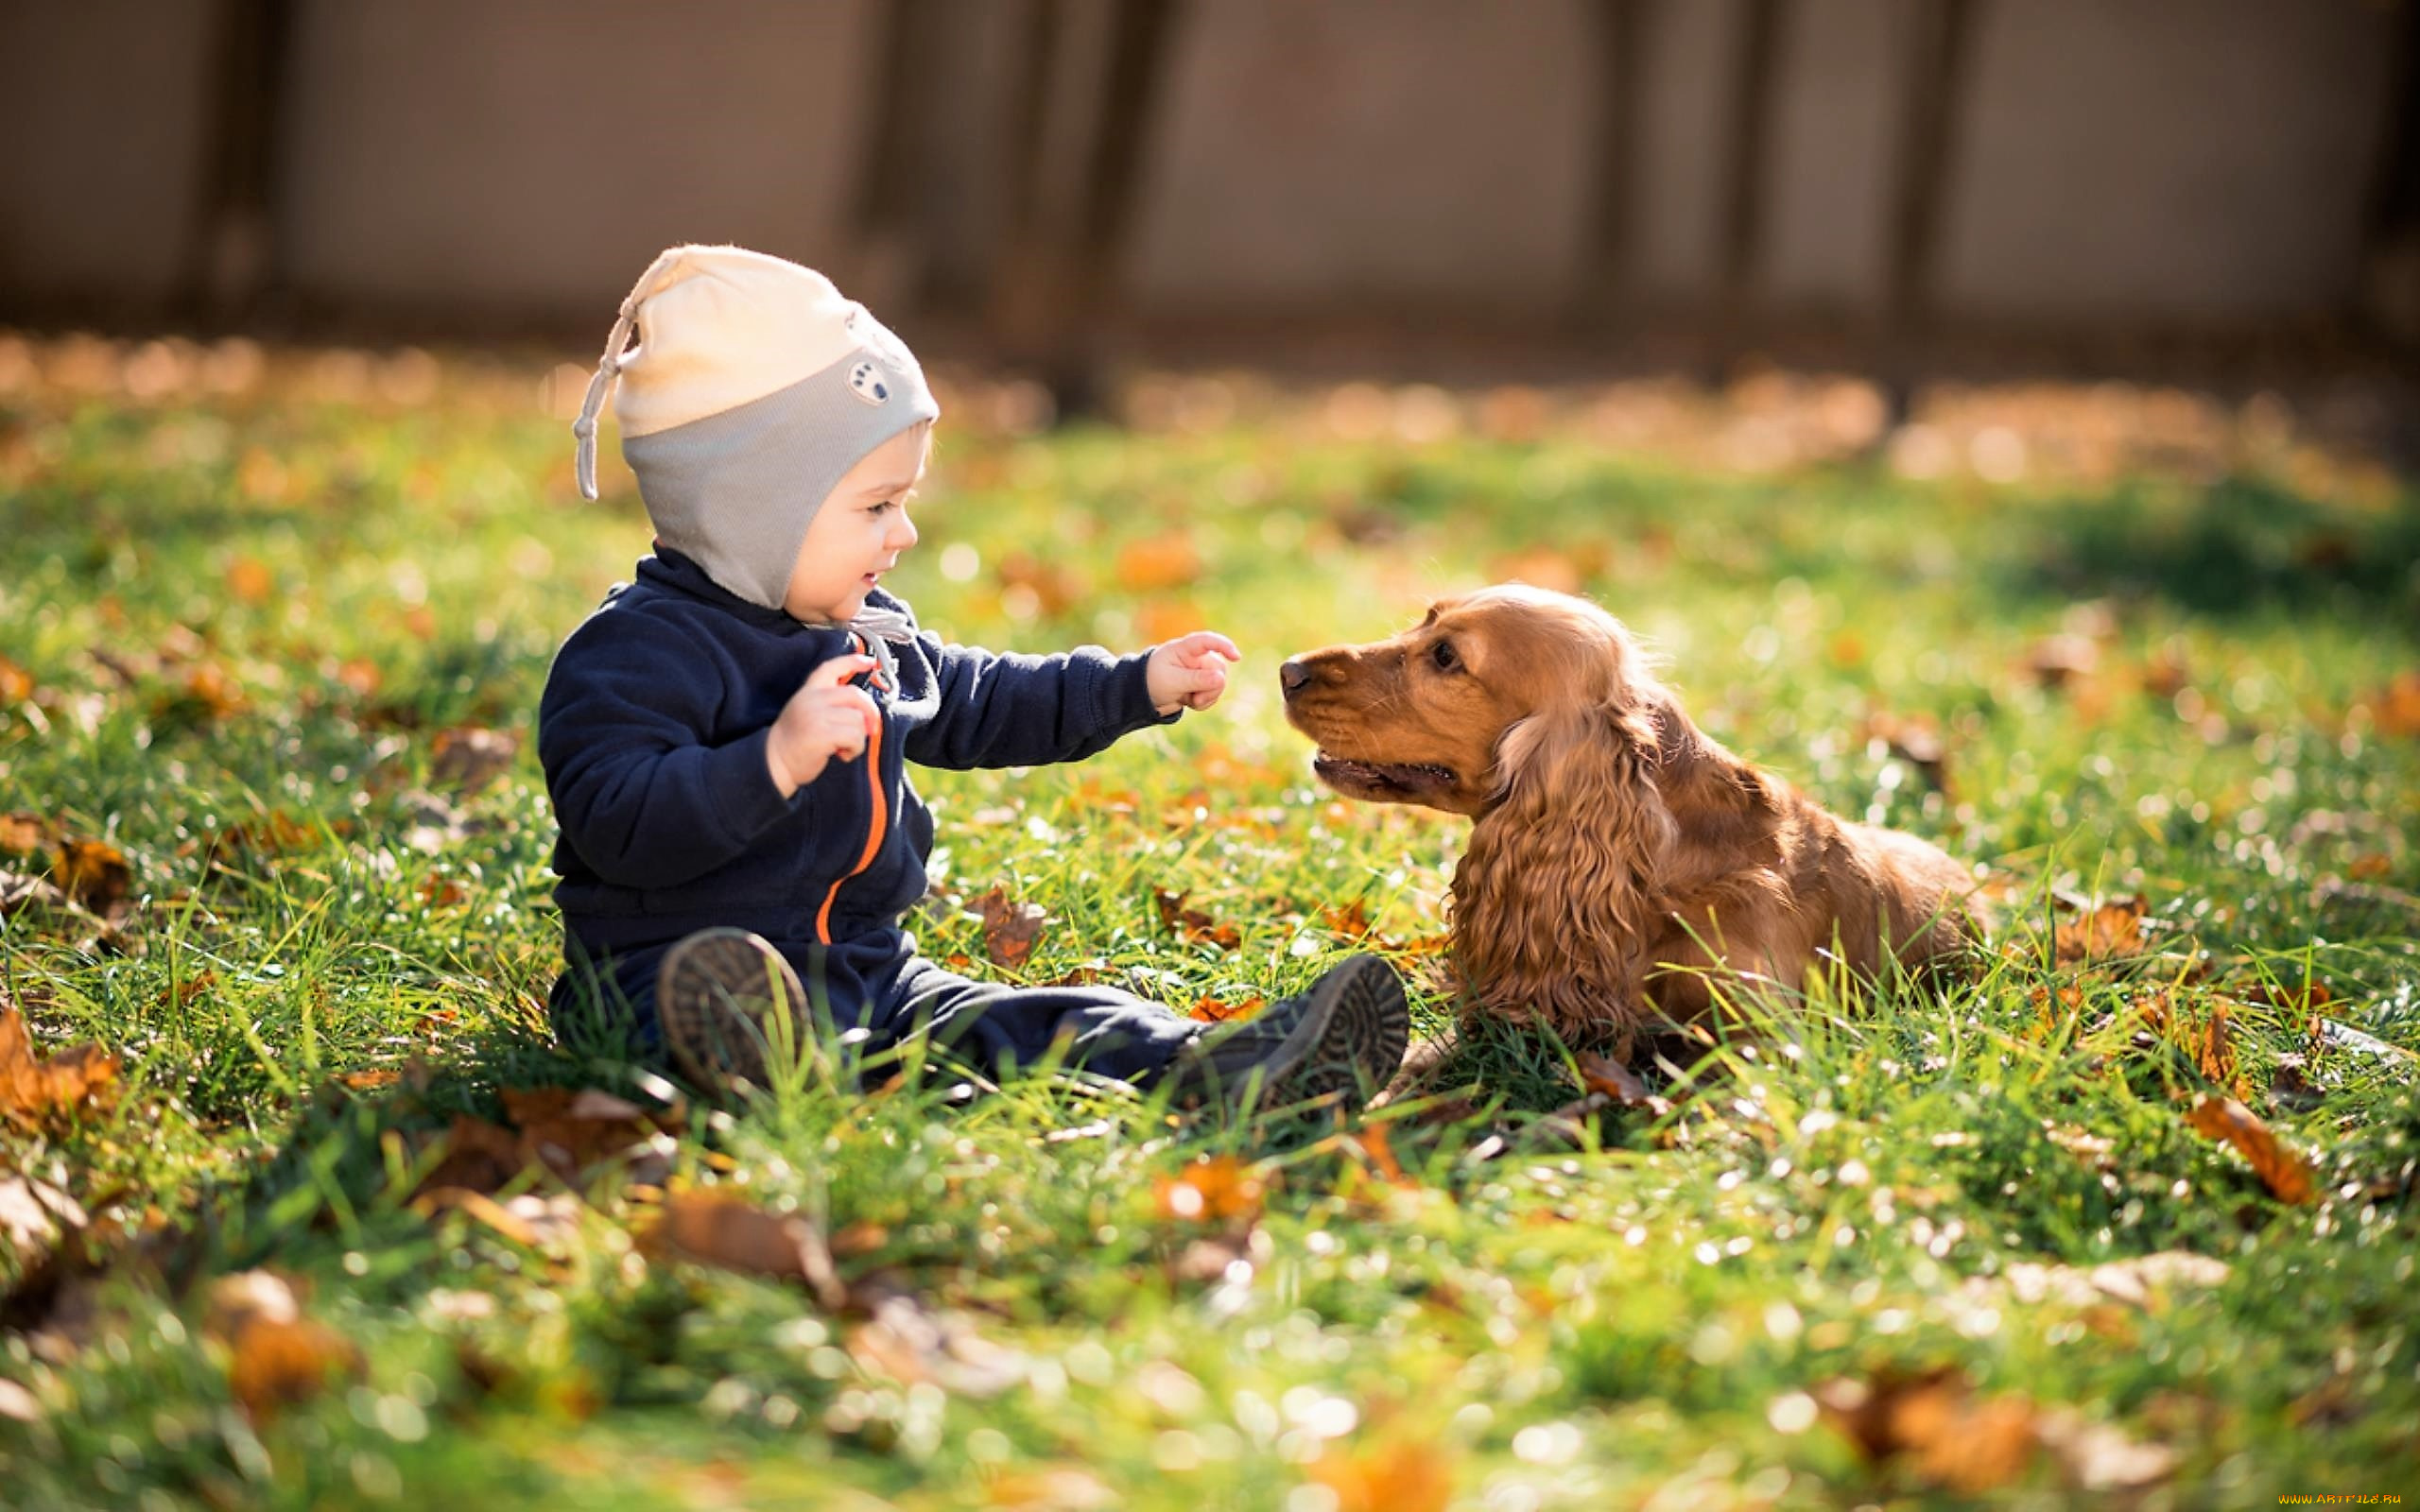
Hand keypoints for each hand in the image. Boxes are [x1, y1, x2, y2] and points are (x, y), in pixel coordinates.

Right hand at [766, 653, 881, 795]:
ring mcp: (816, 714)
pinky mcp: (822, 733)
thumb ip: (830, 704)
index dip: (852, 662)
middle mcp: (812, 699)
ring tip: (844, 747)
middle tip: (870, 729)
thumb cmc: (795, 742)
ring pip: (858, 719)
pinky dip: (855, 748)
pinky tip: (842, 754)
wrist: (774, 762)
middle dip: (870, 712)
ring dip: (858, 738)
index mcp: (808, 691)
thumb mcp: (807, 712)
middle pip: (855, 694)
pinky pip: (855, 736)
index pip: (831, 668)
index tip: (869, 662)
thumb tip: (865, 711)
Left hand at [1147, 631, 1241, 714]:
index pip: (1206, 641)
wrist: (1143, 695)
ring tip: (1191, 701)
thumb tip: (1221, 679)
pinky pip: (1214, 693)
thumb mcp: (1172, 682)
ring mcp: (1200, 671)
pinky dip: (1206, 701)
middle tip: (1196, 699)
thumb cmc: (1153, 681)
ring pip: (1219, 682)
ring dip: (1208, 696)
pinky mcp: (1201, 684)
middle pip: (1218, 668)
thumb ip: (1197, 680)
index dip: (1223, 646)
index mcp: (1184, 649)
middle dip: (1212, 687)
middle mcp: (1196, 657)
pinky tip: (1192, 703)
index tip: (1236, 657)